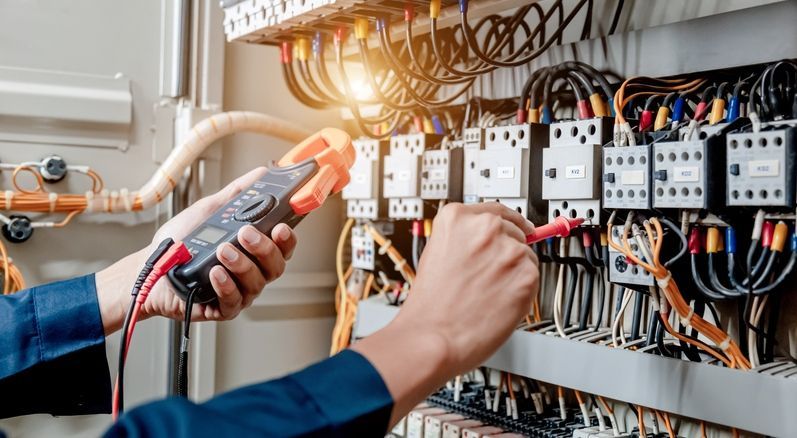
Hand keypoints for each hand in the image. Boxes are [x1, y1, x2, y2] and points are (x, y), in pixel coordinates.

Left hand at [96, 167, 296, 333]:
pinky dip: (226, 285)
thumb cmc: (181, 242)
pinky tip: (215, 273)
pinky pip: (234, 301)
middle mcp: (252, 271)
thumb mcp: (211, 210)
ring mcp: (239, 291)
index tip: (280, 226)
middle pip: (276, 266)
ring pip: (256, 282)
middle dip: (264, 248)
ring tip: (222, 250)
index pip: (283, 246)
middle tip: (246, 233)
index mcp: (254, 250)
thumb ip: (238, 193)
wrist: (150, 266)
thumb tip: (261, 174)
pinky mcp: (222, 308)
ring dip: (242, 264)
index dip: (287, 238)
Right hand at [399, 202, 538, 371]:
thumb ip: (464, 240)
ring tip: (488, 294)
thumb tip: (490, 241)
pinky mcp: (526, 275)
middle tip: (491, 276)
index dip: (509, 221)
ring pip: (526, 256)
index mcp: (457, 218)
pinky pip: (533, 278)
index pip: (495, 210)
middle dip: (507, 253)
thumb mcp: (437, 253)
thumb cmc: (431, 305)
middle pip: (514, 232)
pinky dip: (522, 291)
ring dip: (514, 273)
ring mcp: (508, 250)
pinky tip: (499, 302)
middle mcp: (485, 227)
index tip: (518, 226)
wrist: (432, 336)